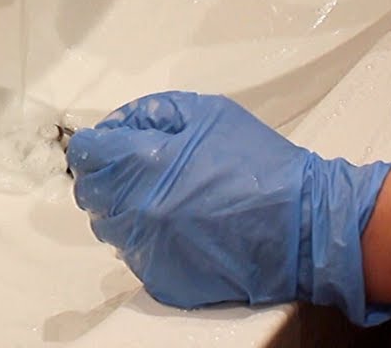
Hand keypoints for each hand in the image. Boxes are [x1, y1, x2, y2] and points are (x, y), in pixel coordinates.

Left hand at [66, 92, 390, 325]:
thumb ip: (153, 113)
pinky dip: (146, 239)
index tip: (106, 144)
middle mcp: (138, 210)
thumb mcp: (207, 113)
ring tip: (163, 197)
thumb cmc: (260, 165)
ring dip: (124, 208)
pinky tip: (178, 225)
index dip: (95, 145)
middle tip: (136, 169)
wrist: (303, 224)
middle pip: (91, 192)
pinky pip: (135, 254)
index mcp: (145, 165)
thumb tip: (118, 126)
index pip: (87, 154)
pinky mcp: (162, 277)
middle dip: (106, 176)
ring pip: (109, 226)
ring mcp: (148, 248)